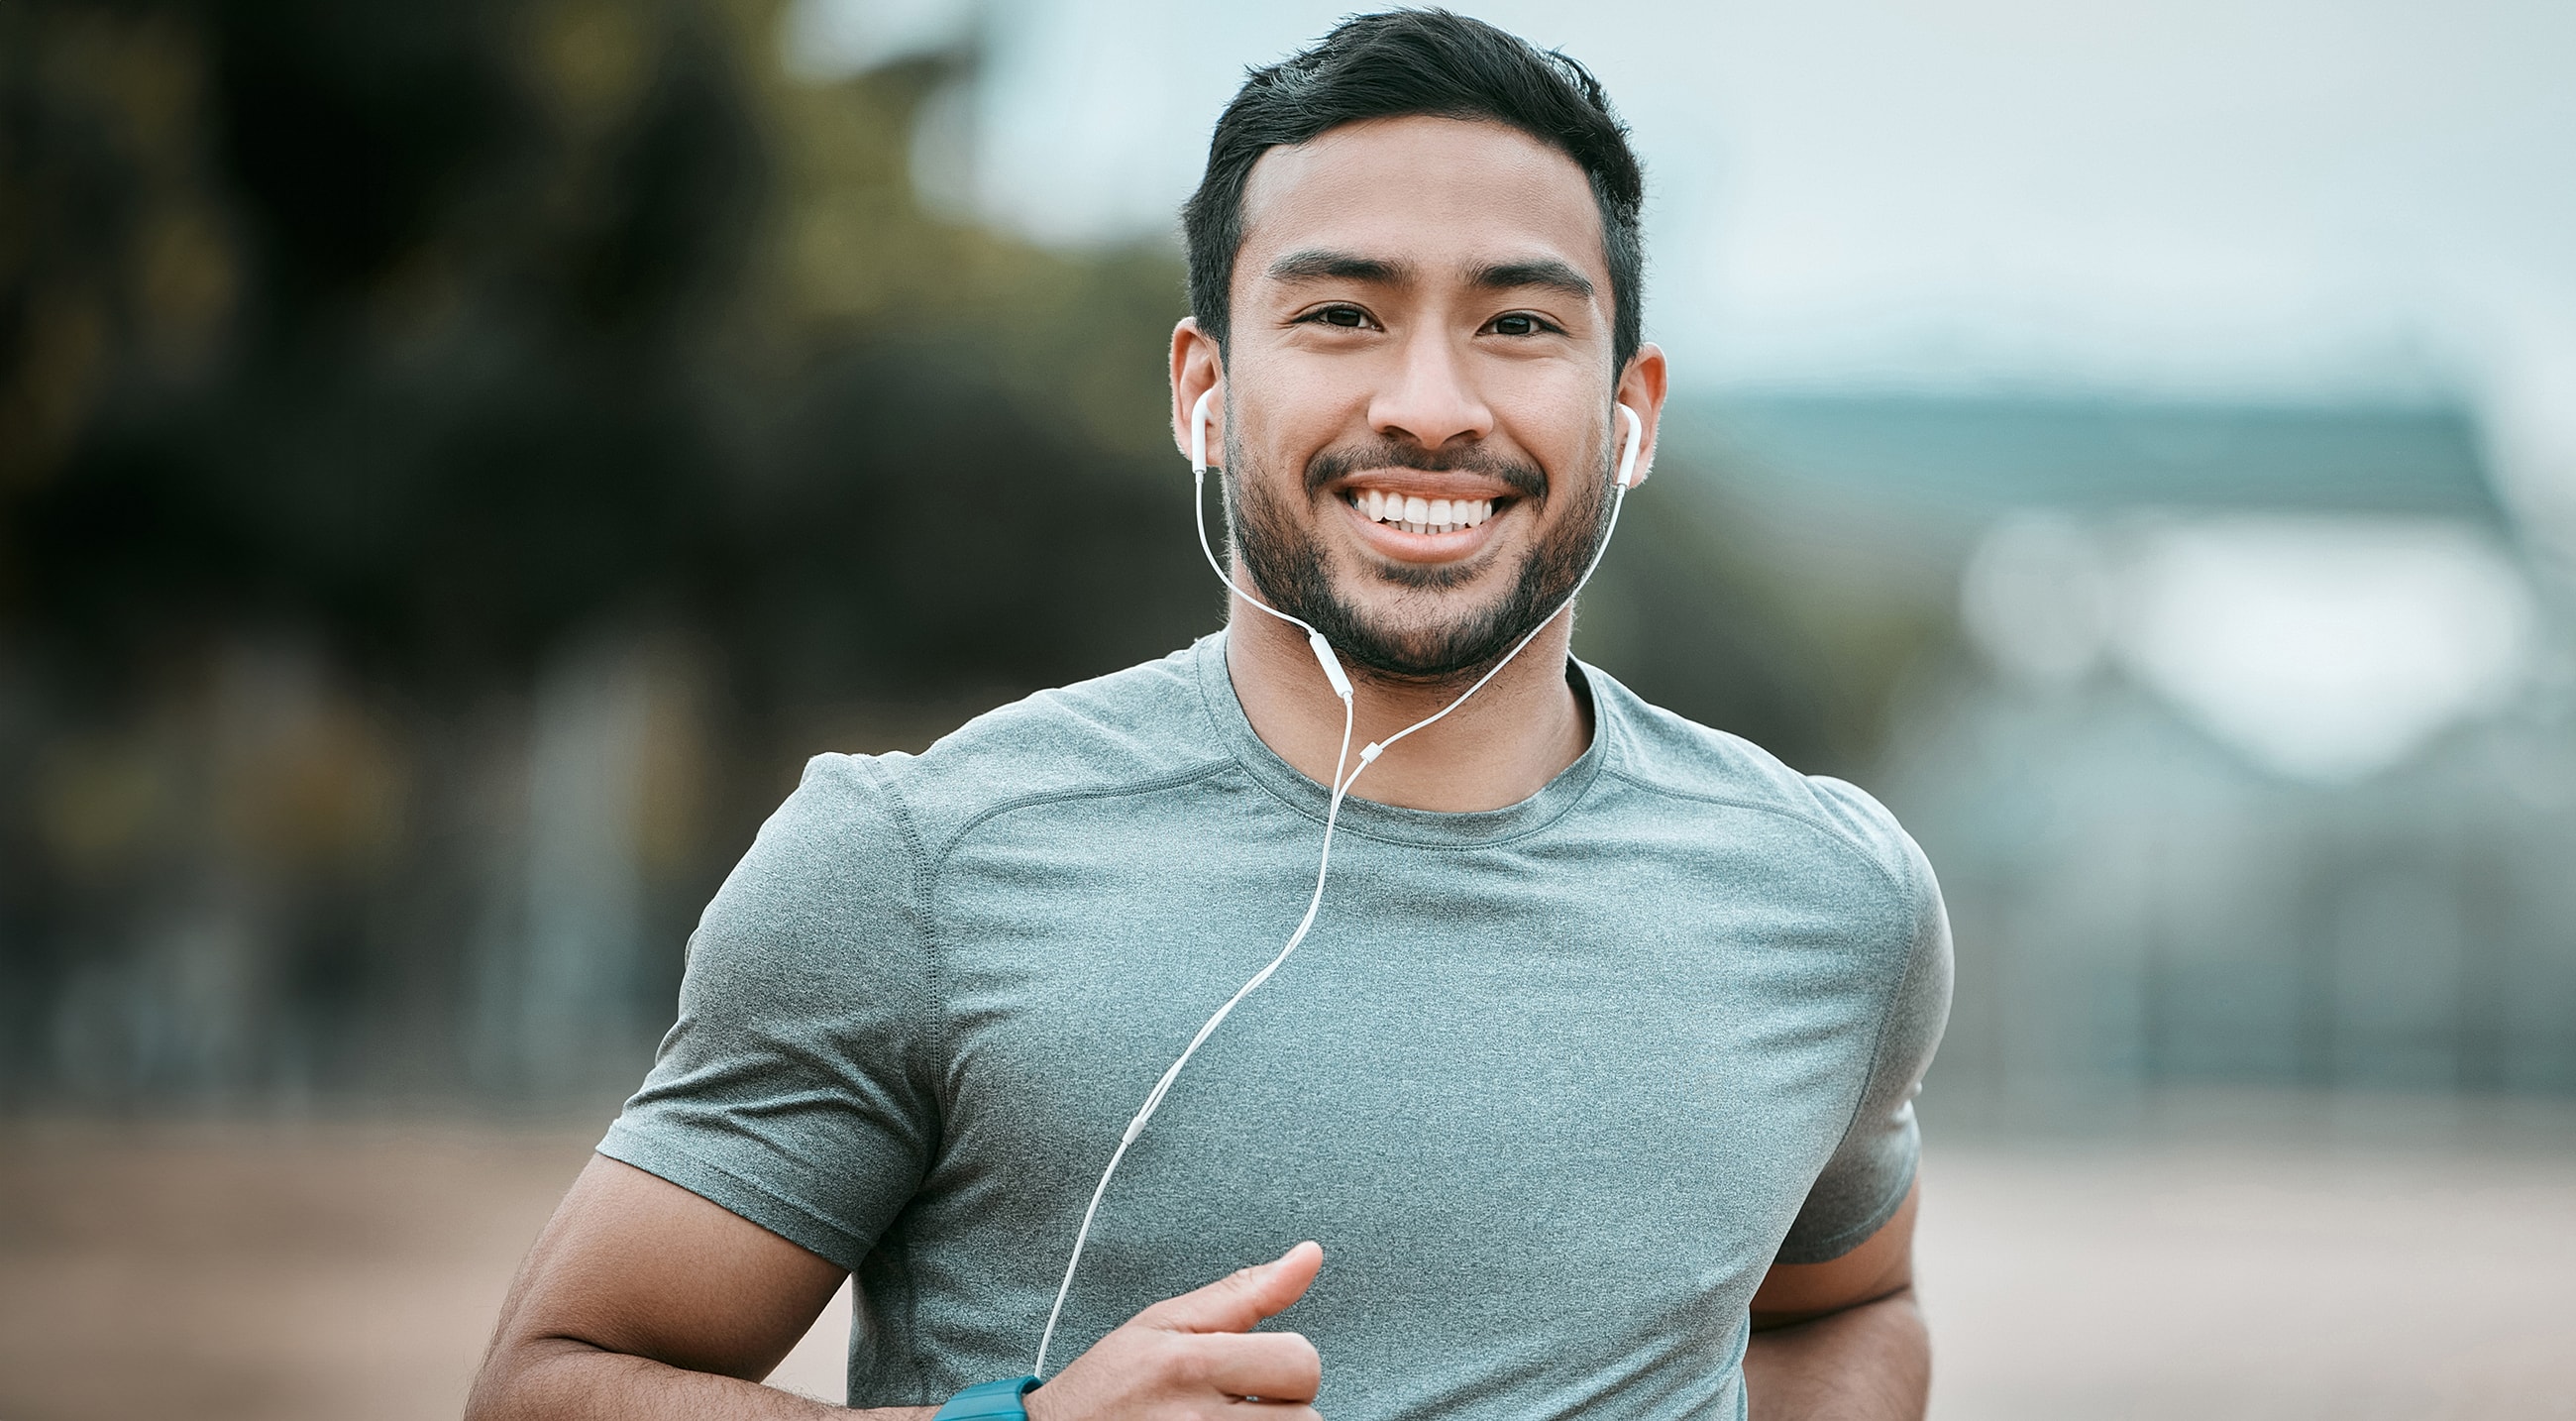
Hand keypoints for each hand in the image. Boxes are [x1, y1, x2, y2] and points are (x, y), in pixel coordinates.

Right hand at [1026, 1241, 1324, 1419]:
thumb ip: (1244, 1292)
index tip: (1258, 1372)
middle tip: (1242, 1407)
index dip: (1289, 1365)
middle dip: (1285, 1410)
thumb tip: (1310, 1255)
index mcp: (1193, 1363)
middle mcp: (1197, 1420)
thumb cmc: (1112, 1382)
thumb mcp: (1167, 1322)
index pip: (1301, 1363)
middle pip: (1305, 1420)